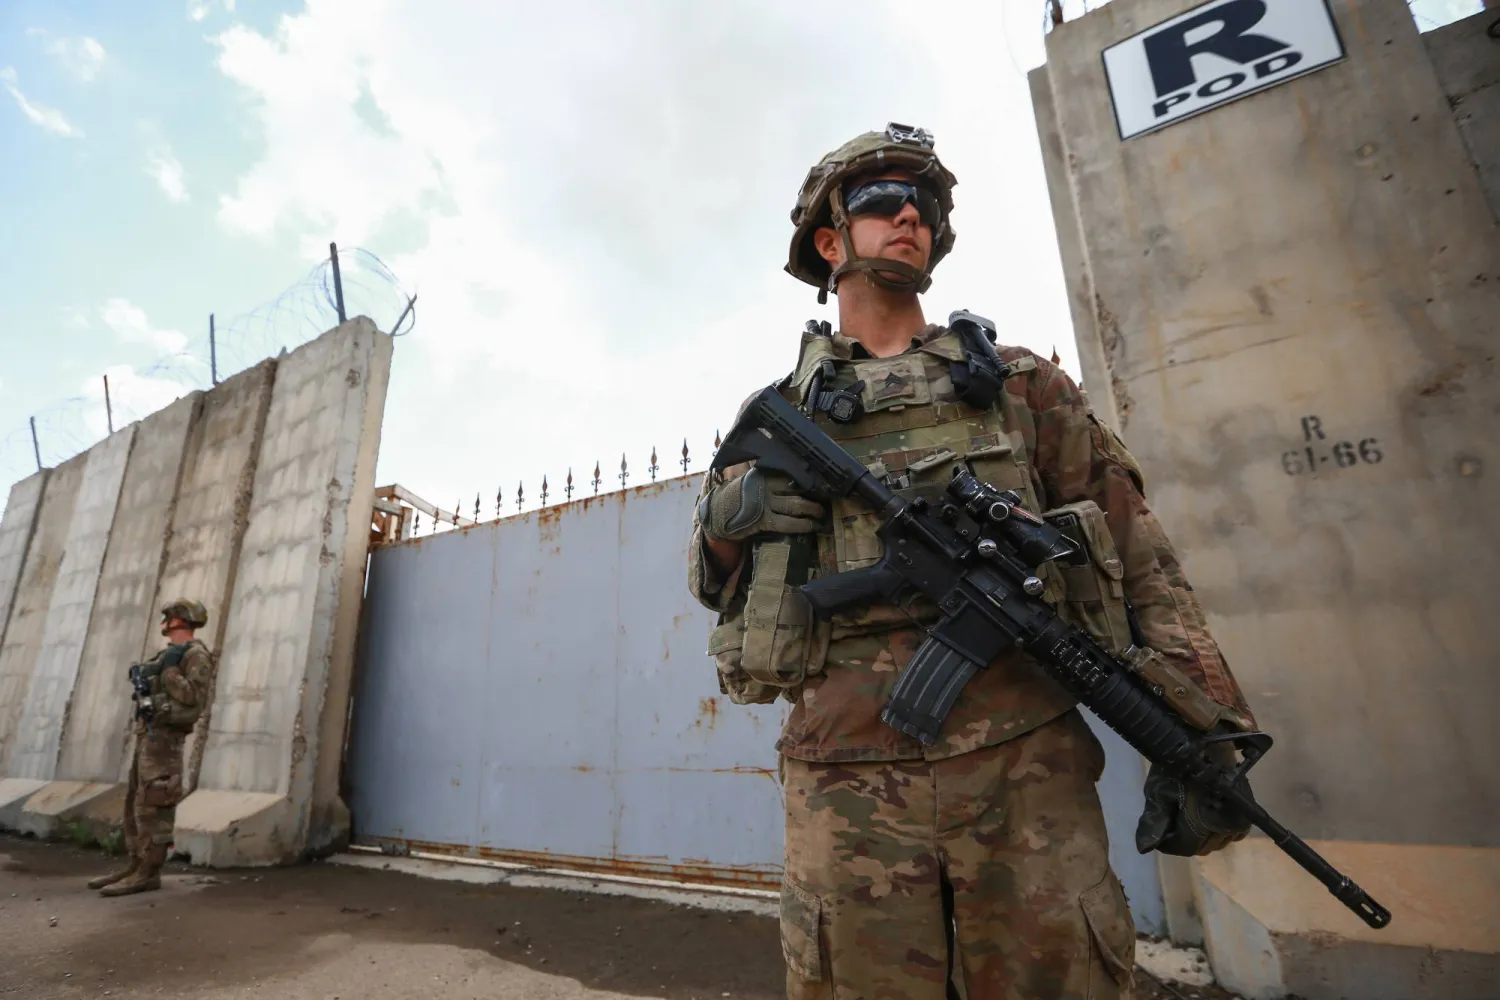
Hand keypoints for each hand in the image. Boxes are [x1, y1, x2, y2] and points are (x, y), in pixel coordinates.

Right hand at [698, 468, 825, 542]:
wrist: (715, 514)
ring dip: (812, 510)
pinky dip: (802, 525)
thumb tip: (791, 482)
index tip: (818, 485)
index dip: (806, 482)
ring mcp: (764, 504)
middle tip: (824, 501)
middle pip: (795, 490)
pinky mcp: (763, 521)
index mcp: (762, 475)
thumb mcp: (749, 482)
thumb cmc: (735, 499)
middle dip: (812, 496)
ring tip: (821, 514)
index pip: (789, 476)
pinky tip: (812, 526)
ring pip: (794, 505)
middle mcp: (764, 487)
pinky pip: (787, 523)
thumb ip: (766, 481)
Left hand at [1135, 753, 1252, 856]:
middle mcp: (1225, 825)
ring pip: (1219, 841)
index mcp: (1202, 821)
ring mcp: (1239, 818)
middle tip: (1177, 818)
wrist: (1205, 742)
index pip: (1186, 847)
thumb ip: (1154, 821)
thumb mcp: (1157, 791)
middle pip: (1204, 847)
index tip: (1164, 830)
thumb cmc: (1177, 765)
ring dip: (1205, 835)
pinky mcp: (1246, 811)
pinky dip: (1222, 829)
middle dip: (1188, 838)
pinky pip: (1235, 833)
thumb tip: (1145, 849)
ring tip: (1193, 814)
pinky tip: (1210, 815)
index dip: (1171, 842)